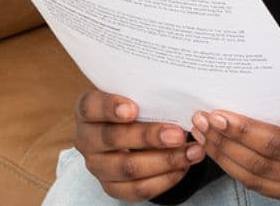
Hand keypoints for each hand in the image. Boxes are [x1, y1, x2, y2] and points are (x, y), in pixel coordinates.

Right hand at [71, 90, 203, 201]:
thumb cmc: (136, 106)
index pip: (91, 107)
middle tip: (178, 134)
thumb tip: (178, 92)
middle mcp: (86, 140)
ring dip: (165, 161)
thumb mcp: (136, 94)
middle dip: (148, 137)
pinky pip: (137, 189)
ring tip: (193, 152)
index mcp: (87, 111)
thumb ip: (148, 93)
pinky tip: (183, 167)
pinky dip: (164, 179)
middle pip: (112, 139)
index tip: (133, 109)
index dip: (110, 108)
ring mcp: (97, 166)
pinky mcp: (111, 186)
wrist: (130, 133)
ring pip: (128, 168)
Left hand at [191, 80, 279, 203]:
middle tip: (202, 121)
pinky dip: (235, 168)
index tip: (217, 116)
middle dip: (225, 142)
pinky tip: (220, 151)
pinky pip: (258, 185)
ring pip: (254, 178)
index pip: (276, 143)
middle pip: (260, 164)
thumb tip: (239, 94)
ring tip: (204, 135)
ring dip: (224, 156)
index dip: (243, 132)